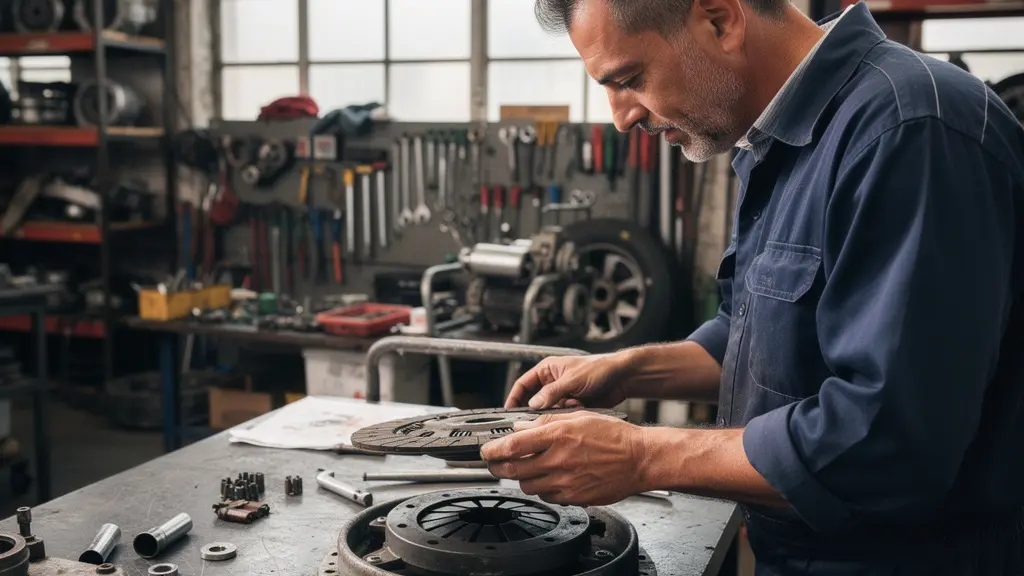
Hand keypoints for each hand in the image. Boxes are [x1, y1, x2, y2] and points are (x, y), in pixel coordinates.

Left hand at [480, 411, 649, 505]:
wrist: (639, 459)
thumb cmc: (614, 436)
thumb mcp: (578, 417)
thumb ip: (546, 422)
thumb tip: (521, 426)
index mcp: (558, 436)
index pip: (513, 446)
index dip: (493, 450)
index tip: (486, 451)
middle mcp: (559, 460)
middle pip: (514, 469)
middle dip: (498, 467)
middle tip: (494, 463)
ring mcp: (566, 482)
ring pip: (528, 485)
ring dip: (521, 477)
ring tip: (525, 468)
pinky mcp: (574, 498)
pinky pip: (547, 496)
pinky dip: (542, 488)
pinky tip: (548, 478)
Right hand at [505, 353, 628, 408]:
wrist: (622, 378)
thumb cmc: (598, 368)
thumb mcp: (572, 379)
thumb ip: (551, 393)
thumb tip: (532, 405)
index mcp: (547, 370)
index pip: (522, 384)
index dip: (514, 398)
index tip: (509, 412)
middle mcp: (552, 383)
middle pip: (534, 400)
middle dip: (536, 410)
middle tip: (534, 421)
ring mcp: (562, 395)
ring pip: (549, 411)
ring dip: (556, 413)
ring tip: (569, 407)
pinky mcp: (573, 406)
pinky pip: (562, 416)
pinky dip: (568, 415)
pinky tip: (579, 408)